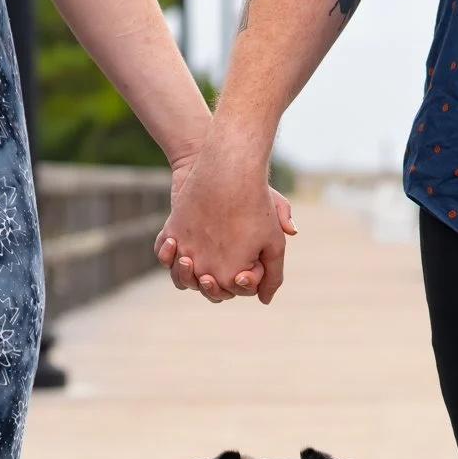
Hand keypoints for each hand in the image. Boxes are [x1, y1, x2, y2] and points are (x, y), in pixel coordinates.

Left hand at [157, 141, 296, 304]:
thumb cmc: (249, 191)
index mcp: (241, 265)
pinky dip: (165, 254)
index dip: (240, 286)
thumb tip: (293, 233)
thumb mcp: (273, 206)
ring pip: (183, 280)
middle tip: (207, 277)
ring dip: (183, 276)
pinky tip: (172, 242)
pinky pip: (164, 256)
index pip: (239, 288)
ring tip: (186, 261)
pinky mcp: (174, 239)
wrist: (218, 168)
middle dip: (209, 287)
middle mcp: (217, 265)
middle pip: (210, 291)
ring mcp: (193, 254)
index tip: (241, 276)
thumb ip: (284, 221)